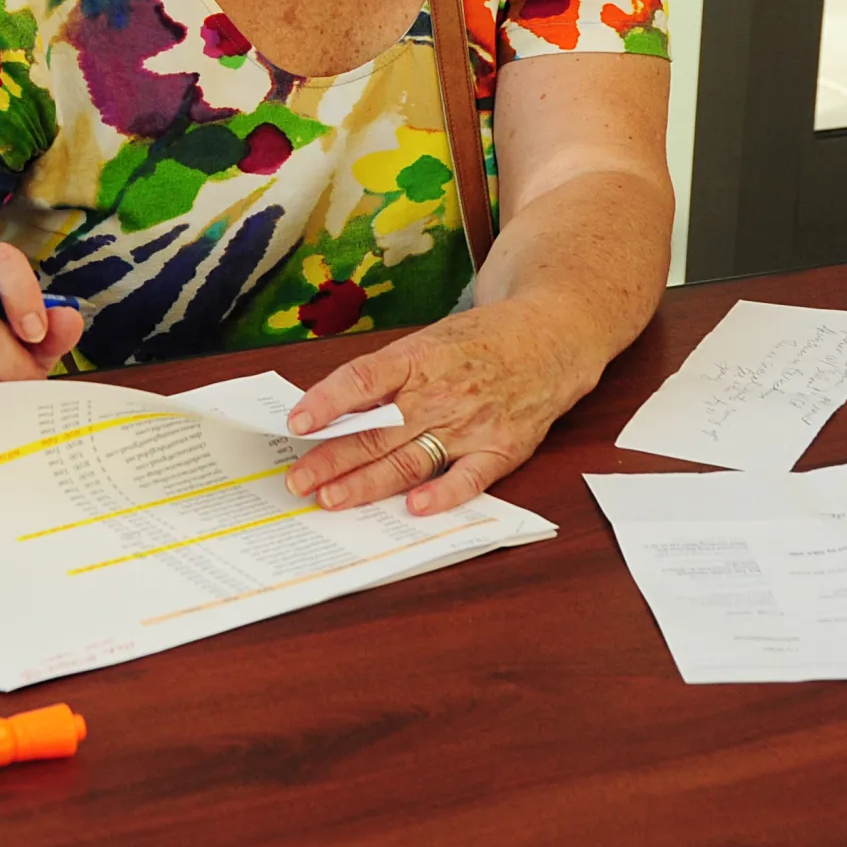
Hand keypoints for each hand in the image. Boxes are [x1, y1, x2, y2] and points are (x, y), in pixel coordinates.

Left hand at [281, 297, 595, 514]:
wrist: (550, 337)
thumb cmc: (480, 342)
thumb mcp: (429, 342)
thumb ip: (388, 378)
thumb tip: (334, 413)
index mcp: (420, 356)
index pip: (364, 378)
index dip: (327, 401)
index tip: (296, 423)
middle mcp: (442, 391)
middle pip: (378, 430)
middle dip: (332, 459)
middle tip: (298, 481)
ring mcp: (472, 422)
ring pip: (410, 460)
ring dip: (367, 483)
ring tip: (330, 498)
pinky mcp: (501, 448)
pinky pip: (468, 478)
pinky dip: (442, 495)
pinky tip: (414, 508)